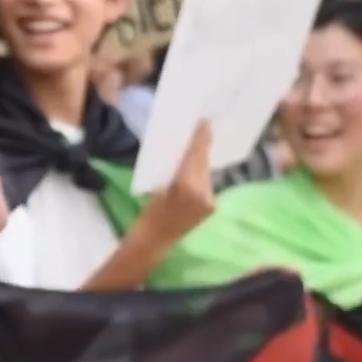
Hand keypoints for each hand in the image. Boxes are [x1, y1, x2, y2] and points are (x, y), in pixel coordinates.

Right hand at [138, 120, 216, 246]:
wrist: (155, 239)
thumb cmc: (149, 211)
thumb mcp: (157, 184)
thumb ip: (174, 168)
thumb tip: (183, 149)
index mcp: (185, 184)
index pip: (196, 155)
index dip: (201, 138)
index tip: (204, 122)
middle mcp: (202, 191)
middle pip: (203, 162)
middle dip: (202, 148)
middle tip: (201, 131)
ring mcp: (209, 200)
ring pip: (206, 173)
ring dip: (200, 163)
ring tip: (194, 152)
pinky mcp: (212, 206)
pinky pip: (207, 184)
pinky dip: (200, 177)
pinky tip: (193, 174)